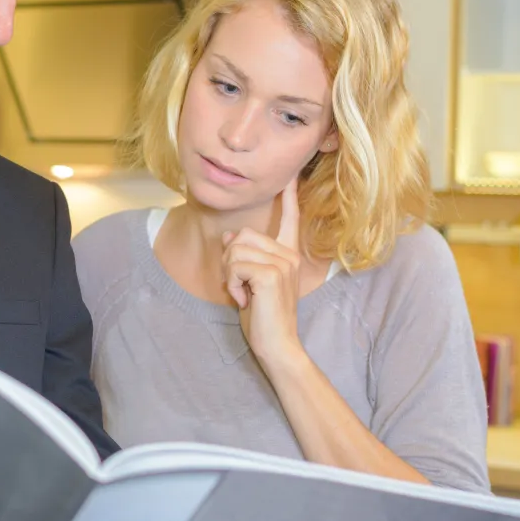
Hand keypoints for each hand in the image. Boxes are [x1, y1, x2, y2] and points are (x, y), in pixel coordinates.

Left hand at [224, 176, 304, 363]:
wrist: (277, 344)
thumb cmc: (264, 316)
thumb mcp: (250, 282)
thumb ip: (244, 257)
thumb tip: (229, 236)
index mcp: (288, 254)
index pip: (289, 218)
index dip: (289, 195)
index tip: (290, 175)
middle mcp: (289, 255)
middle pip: (243, 235)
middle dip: (230, 260)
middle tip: (241, 285)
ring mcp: (283, 263)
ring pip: (235, 250)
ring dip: (230, 275)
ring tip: (244, 294)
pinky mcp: (271, 275)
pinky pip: (235, 266)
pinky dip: (232, 285)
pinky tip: (245, 300)